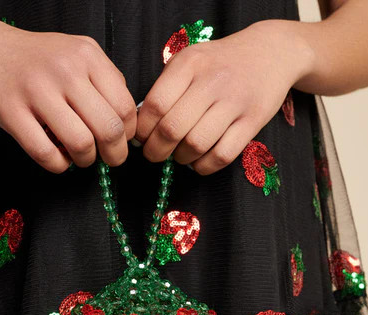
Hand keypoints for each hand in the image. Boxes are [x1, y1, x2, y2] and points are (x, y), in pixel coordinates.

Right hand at [0, 17, 136, 172]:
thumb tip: (129, 122)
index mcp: (87, 55)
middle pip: (108, 129)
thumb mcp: (76, 54)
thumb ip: (104, 81)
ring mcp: (37, 91)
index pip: (125, 108)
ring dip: (85, 161)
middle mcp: (65, 70)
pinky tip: (57, 159)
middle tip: (108, 159)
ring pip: (80, 144)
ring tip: (80, 158)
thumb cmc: (37, 59)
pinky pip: (46, 154)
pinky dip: (58, 166)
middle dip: (114, 154)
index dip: (128, 134)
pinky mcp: (11, 112)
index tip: (121, 141)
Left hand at [135, 19, 313, 174]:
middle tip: (155, 154)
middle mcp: (212, 81)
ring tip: (180, 155)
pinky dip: (204, 166)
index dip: (143, 130)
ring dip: (181, 159)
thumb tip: (139, 127)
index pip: (155, 105)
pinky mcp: (253, 121)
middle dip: (157, 150)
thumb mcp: (191, 62)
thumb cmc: (220, 64)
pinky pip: (222, 155)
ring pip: (196, 144)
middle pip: (172, 128)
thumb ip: (166, 89)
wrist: (270, 53)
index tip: (141, 139)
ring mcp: (235, 102)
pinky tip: (199, 162)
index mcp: (190, 64)